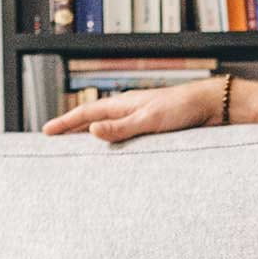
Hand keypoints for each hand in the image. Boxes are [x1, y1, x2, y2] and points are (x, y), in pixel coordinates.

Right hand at [40, 77, 222, 142]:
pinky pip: (124, 137)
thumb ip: (121, 127)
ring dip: (91, 137)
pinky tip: (114, 154)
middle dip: (72, 130)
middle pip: (93, 120)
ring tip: (76, 149)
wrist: (212, 105)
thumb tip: (91, 132)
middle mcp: (128, 110)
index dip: (65, 124)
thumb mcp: (149, 119)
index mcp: (123, 104)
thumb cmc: (182, 109)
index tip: (45, 133)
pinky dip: (112, 144)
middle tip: (53, 140)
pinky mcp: (153, 128)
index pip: (85, 114)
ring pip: (107, 128)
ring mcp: (140, 118)